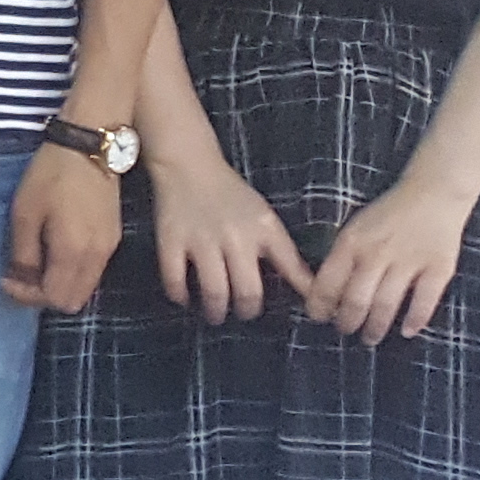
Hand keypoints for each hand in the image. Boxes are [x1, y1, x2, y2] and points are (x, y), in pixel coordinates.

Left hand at [3, 142, 127, 310]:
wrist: (90, 146)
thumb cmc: (51, 174)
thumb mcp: (25, 212)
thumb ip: (24, 253)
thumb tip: (21, 281)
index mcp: (74, 252)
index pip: (54, 298)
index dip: (27, 297)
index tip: (7, 279)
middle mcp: (97, 258)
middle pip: (73, 301)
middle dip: (43, 296)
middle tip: (20, 277)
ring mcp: (110, 249)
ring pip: (85, 290)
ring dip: (59, 287)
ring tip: (34, 266)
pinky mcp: (113, 238)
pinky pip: (93, 273)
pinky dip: (72, 275)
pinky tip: (54, 254)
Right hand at [142, 148, 305, 322]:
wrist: (189, 165)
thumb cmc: (231, 194)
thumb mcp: (265, 219)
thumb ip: (284, 254)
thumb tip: (308, 289)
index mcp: (264, 229)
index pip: (290, 268)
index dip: (299, 294)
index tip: (299, 311)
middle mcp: (236, 237)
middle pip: (248, 290)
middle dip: (247, 310)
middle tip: (244, 314)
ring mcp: (201, 240)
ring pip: (214, 290)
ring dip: (216, 310)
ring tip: (216, 314)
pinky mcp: (171, 240)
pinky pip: (174, 278)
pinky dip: (179, 294)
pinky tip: (184, 298)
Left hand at [306, 178, 474, 342]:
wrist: (433, 193)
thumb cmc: (388, 214)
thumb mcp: (355, 229)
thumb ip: (342, 258)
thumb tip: (325, 294)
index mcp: (351, 243)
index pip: (328, 282)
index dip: (320, 306)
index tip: (319, 318)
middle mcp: (377, 254)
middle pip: (356, 300)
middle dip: (347, 322)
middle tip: (346, 332)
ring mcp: (408, 261)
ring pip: (386, 304)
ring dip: (376, 327)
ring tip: (371, 338)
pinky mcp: (438, 267)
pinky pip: (425, 300)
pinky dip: (415, 319)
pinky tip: (408, 331)